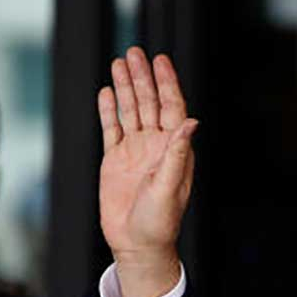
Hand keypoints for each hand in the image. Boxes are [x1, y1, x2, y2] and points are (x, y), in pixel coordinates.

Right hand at [96, 47, 196, 296]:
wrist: (136, 245)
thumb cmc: (159, 223)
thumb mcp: (169, 188)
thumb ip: (177, 154)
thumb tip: (191, 122)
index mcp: (174, 150)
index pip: (173, 109)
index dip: (168, 84)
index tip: (161, 60)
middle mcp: (156, 146)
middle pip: (150, 103)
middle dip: (143, 78)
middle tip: (135, 52)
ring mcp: (135, 151)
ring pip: (130, 111)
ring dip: (126, 87)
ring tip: (119, 62)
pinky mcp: (114, 160)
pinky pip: (111, 129)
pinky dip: (108, 110)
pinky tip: (106, 92)